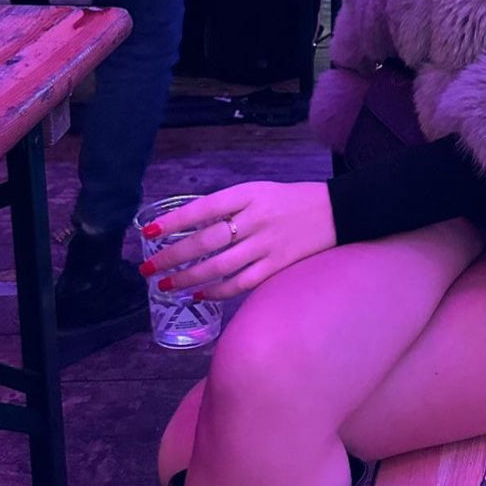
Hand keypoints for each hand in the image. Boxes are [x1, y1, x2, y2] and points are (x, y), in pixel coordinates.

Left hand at [139, 181, 336, 300]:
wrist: (336, 211)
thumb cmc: (292, 200)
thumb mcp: (260, 191)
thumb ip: (230, 207)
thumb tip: (191, 227)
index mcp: (249, 194)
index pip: (204, 208)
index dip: (174, 221)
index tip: (148, 232)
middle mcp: (256, 218)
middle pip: (206, 241)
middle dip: (172, 256)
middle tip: (148, 269)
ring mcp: (267, 244)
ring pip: (219, 266)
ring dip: (188, 277)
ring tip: (167, 285)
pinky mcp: (277, 265)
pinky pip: (241, 283)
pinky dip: (217, 291)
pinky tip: (200, 294)